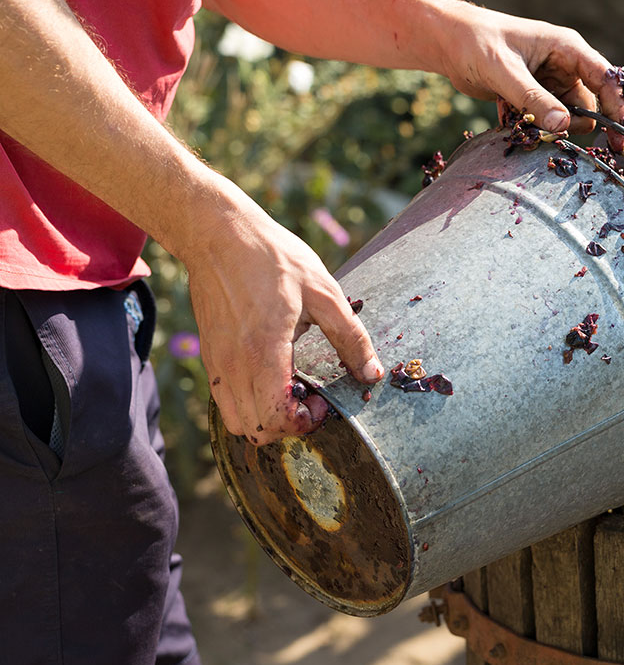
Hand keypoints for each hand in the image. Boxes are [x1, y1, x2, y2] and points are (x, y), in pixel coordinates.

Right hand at [184, 185, 383, 445]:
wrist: (219, 234)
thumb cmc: (274, 258)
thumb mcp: (325, 292)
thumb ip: (351, 338)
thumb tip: (372, 373)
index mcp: (263, 350)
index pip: (276, 418)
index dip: (305, 423)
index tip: (324, 401)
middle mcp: (233, 365)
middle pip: (255, 430)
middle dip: (288, 426)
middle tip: (312, 399)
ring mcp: (216, 363)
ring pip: (236, 422)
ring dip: (267, 419)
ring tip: (293, 391)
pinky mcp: (210, 358)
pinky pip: (226, 402)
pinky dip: (250, 405)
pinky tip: (275, 377)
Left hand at [432, 1, 623, 152]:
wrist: (448, 42)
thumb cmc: (476, 43)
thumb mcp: (504, 71)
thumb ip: (533, 99)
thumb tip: (564, 126)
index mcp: (568, 49)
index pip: (606, 81)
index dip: (618, 111)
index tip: (619, 142)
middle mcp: (566, 66)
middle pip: (588, 108)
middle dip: (569, 126)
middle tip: (543, 131)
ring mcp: (551, 83)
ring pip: (565, 120)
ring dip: (545, 128)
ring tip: (516, 116)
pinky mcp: (536, 97)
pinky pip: (546, 122)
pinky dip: (530, 126)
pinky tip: (507, 113)